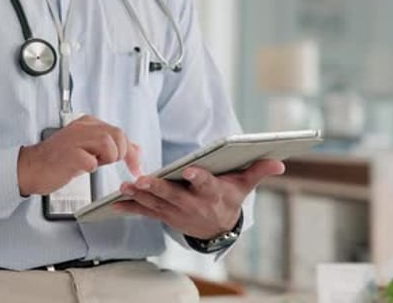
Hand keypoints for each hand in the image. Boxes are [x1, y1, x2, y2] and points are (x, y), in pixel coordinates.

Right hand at [17, 115, 141, 195]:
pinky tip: (79, 167)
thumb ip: (111, 146)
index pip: (119, 132)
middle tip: (105, 163)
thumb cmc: (58, 160)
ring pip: (109, 146)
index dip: (130, 152)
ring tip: (90, 163)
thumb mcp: (88, 148)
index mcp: (88, 123)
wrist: (32, 168)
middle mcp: (83, 127)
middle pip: (118, 136)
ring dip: (105, 160)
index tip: (135, 167)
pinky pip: (93, 162)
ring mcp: (75, 139)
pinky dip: (90, 168)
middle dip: (119, 154)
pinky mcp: (70, 154)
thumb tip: (136, 149)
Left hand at [113, 159, 284, 239]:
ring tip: (125, 187)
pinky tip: (114, 203)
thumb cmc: (229, 198)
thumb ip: (258, 171)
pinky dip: (130, 208)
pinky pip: (145, 211)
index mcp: (212, 193)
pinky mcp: (164, 215)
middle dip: (157, 188)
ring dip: (139, 196)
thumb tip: (279, 163)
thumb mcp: (245, 186)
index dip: (197, 177)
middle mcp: (192, 204)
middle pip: (173, 195)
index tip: (189, 170)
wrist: (218, 229)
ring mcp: (176, 212)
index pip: (205, 183)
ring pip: (156, 203)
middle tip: (142, 181)